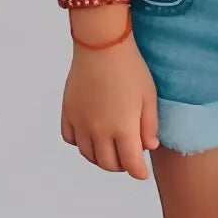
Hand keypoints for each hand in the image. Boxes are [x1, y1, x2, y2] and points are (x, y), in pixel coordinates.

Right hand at [61, 9, 158, 178]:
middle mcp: (99, 130)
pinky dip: (80, 143)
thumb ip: (149, 125)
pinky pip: (70, 139)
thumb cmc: (130, 67)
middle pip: (107, 163)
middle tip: (128, 158)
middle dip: (121, 165)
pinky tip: (90, 134)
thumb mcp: (149, 95)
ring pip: (88, 155)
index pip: (130, 164)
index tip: (142, 173)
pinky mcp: (68, 112)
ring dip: (100, 157)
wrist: (102, 45)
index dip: (138, 172)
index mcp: (123, 127)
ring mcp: (80, 122)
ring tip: (111, 148)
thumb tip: (148, 147)